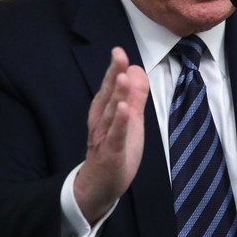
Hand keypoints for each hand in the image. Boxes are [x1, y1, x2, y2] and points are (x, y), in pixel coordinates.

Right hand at [74, 47, 148, 223]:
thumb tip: (137, 69)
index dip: (115, 69)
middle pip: (108, 94)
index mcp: (105, 111)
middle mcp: (101, 121)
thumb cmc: (115, 149)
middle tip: (118, 54)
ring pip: (111, 113)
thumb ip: (134, 96)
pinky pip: (114, 135)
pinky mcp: (110, 152)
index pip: (110, 87)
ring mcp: (105, 136)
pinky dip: (119, 122)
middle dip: (114, 74)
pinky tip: (123, 109)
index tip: (118, 51)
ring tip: (122, 77)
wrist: (99, 186)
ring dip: (117, 95)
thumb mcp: (129, 119)